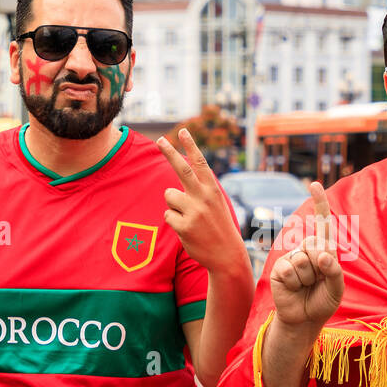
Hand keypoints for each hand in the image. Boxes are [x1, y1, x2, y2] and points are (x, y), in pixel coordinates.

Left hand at [157, 128, 247, 273]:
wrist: (227, 255)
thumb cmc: (218, 227)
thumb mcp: (216, 204)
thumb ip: (201, 189)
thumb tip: (181, 174)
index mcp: (213, 189)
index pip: (200, 163)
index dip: (190, 146)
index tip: (183, 131)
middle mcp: (204, 197)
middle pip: (182, 169)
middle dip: (169, 152)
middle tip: (159, 140)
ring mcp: (194, 211)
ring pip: (169, 195)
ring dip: (173, 204)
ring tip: (188, 216)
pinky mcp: (184, 226)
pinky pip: (167, 214)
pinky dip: (174, 220)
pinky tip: (187, 229)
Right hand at [269, 182, 344, 331]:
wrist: (304, 320)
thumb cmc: (322, 302)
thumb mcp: (337, 288)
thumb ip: (334, 270)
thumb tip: (321, 255)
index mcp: (322, 250)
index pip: (322, 223)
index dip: (319, 203)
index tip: (314, 185)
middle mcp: (305, 250)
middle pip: (315, 243)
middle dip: (320, 265)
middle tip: (317, 281)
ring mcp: (290, 258)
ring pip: (303, 259)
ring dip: (308, 278)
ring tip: (305, 286)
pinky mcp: (279, 269)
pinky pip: (290, 270)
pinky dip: (295, 283)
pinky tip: (293, 289)